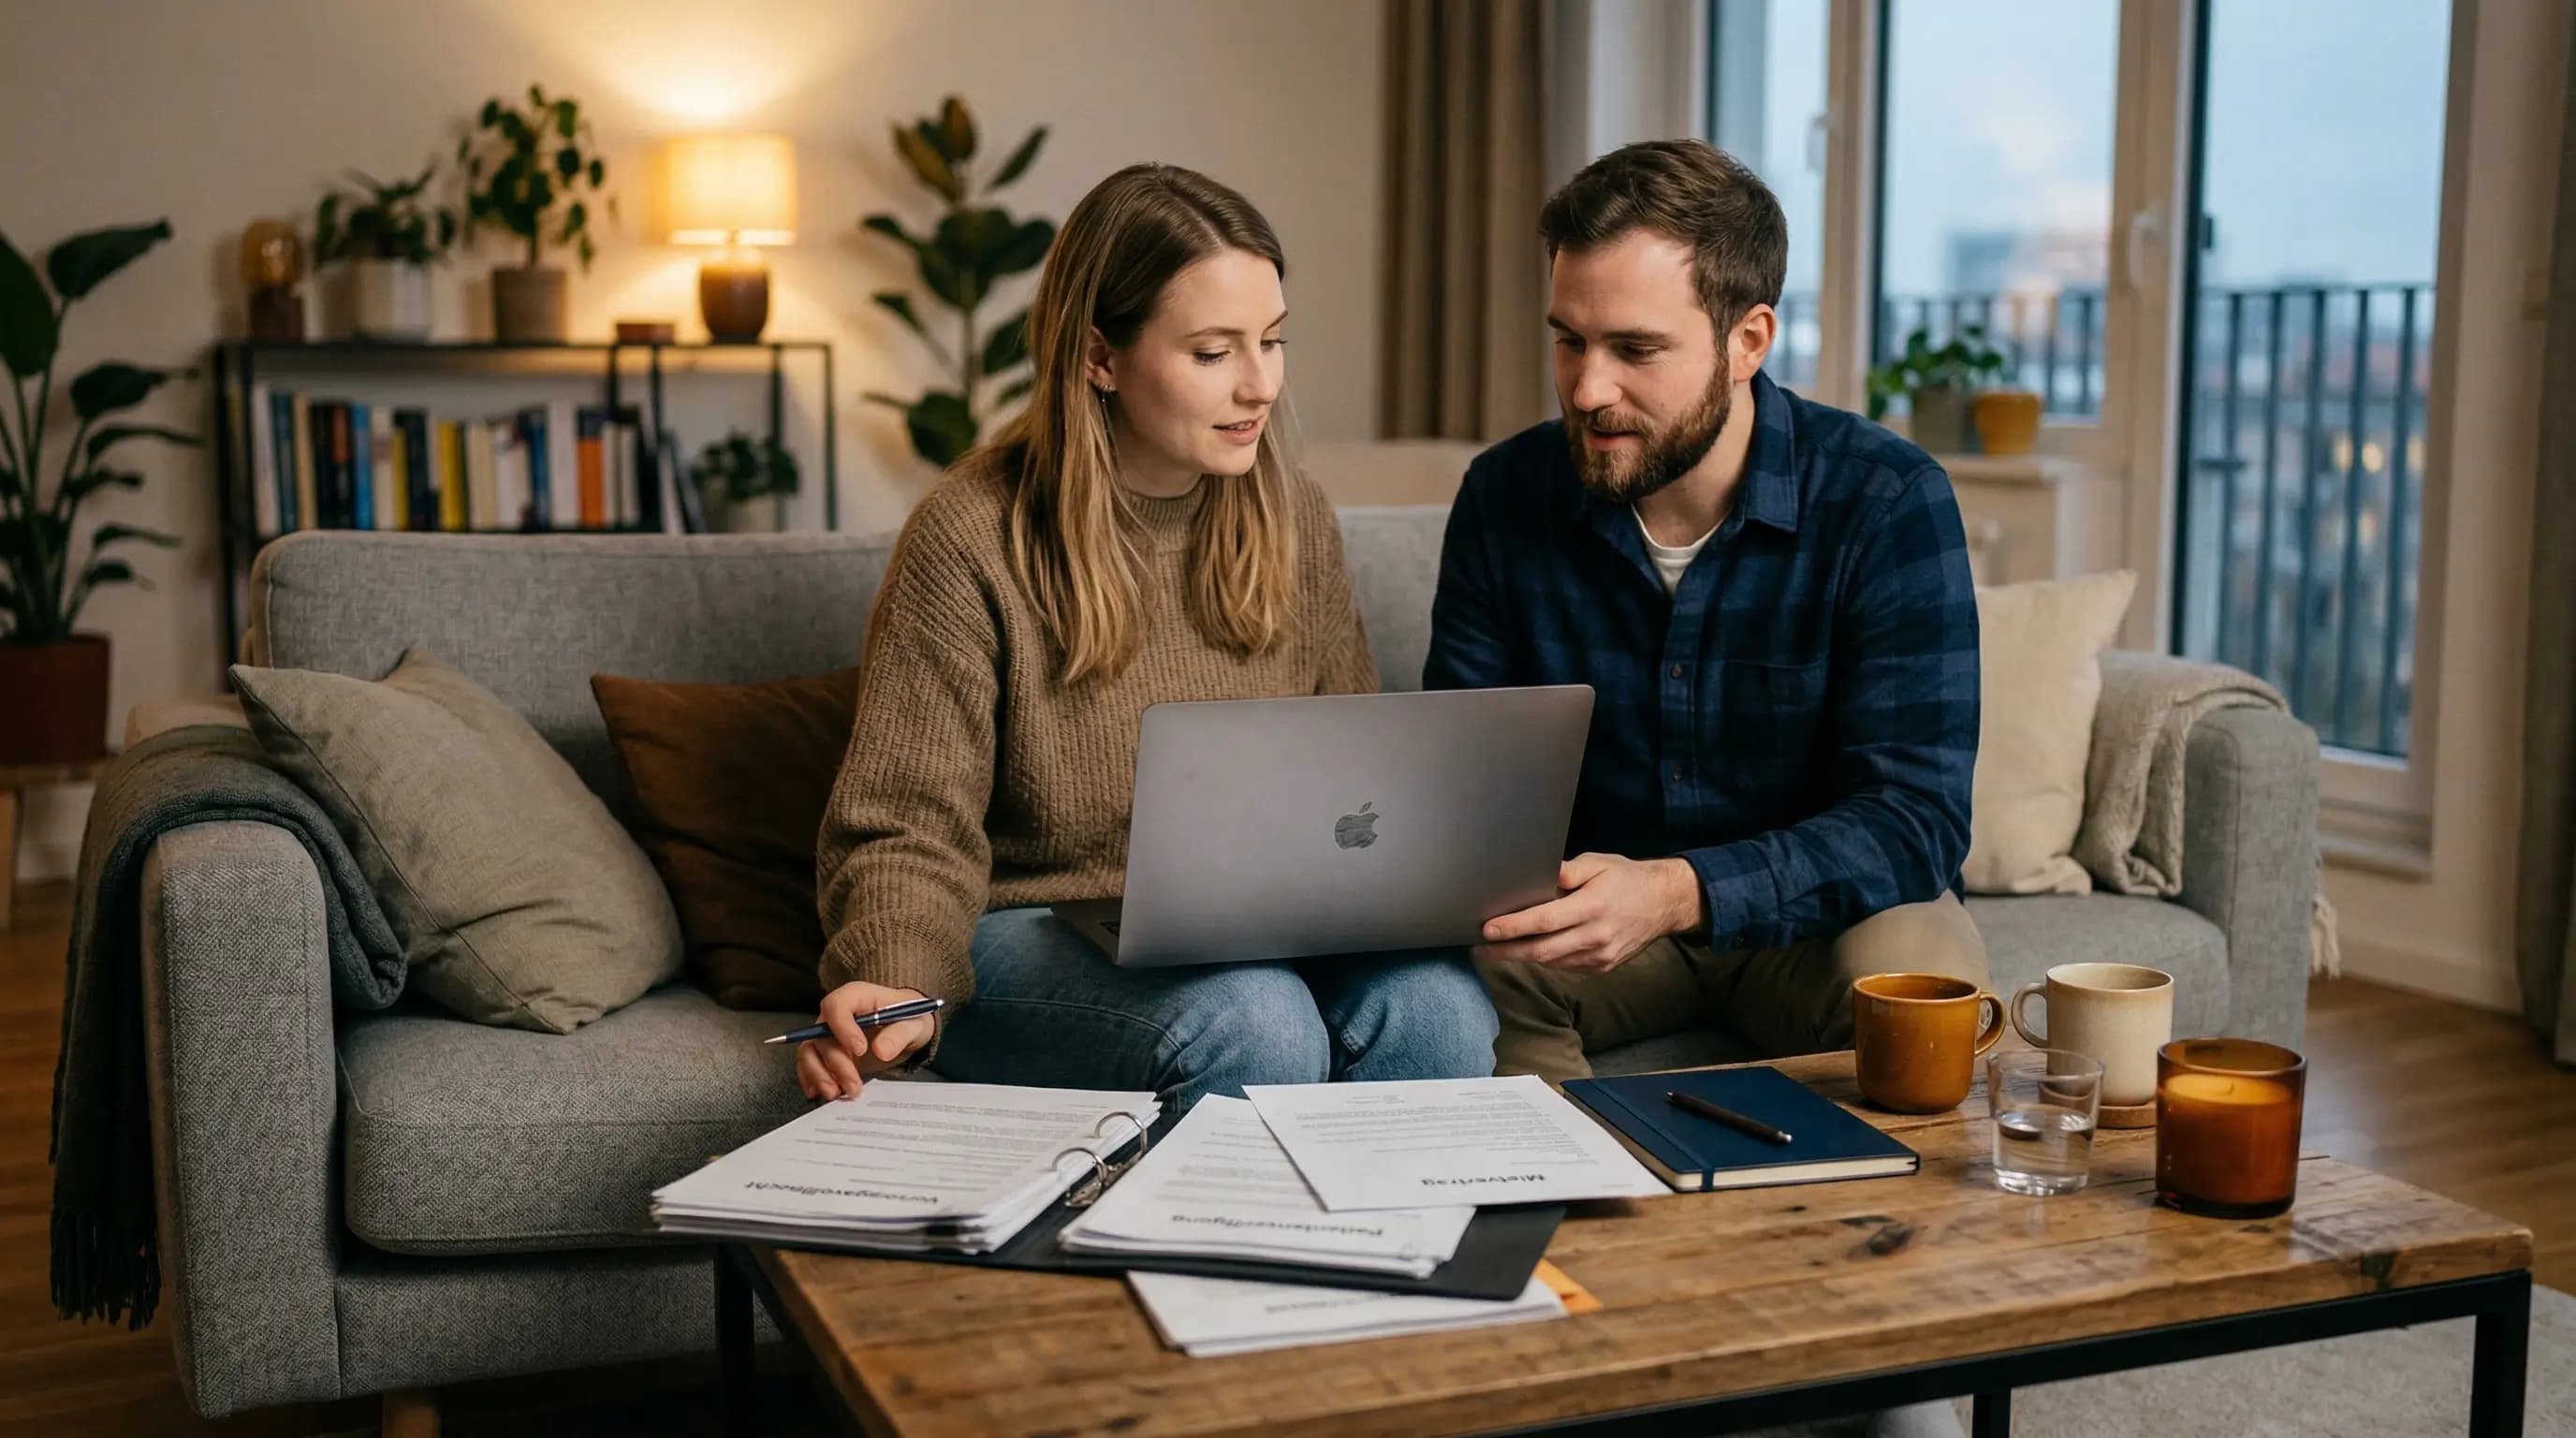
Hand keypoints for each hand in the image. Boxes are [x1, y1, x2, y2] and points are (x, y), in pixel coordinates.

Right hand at [794, 982, 937, 1101]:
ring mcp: (829, 1033)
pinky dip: (812, 1079)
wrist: (907, 1028)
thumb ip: (900, 1034)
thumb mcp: (914, 1024)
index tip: (860, 1050)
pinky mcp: (826, 1052)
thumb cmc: (909, 1019)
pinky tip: (822, 1093)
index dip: (843, 1027)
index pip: (836, 1005)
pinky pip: (809, 1063)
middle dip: (836, 1065)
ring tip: (836, 1094)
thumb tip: (881, 1051)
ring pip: (809, 1051)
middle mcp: (836, 1014)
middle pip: (822, 1036)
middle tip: (854, 1087)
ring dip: (819, 1075)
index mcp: (857, 997)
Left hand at [1471, 854, 1703, 974]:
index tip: (1488, 929)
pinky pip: (1565, 967)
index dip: (1513, 927)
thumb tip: (1542, 875)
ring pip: (1552, 963)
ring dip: (1522, 958)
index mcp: (1593, 907)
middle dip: (1506, 951)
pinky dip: (1544, 960)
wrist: (1664, 904)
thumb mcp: (1599, 863)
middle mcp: (1596, 936)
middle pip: (1542, 951)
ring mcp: (1600, 957)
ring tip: (1496, 949)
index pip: (1544, 921)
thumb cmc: (1627, 878)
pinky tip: (1529, 951)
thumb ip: (1569, 871)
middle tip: (1480, 949)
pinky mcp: (1602, 967)